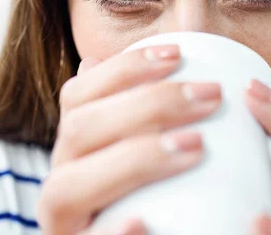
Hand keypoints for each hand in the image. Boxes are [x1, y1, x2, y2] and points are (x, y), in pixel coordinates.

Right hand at [37, 45, 222, 234]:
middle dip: (147, 105)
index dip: (123, 69)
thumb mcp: (154, 142)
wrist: (164, 229)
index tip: (178, 54)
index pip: (78, 95)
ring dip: (135, 159)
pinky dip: (112, 232)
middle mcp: (61, 178)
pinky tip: (143, 223)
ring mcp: (64, 221)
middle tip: (210, 96)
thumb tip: (132, 57)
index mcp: (74, 146)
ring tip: (197, 145)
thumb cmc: (164, 188)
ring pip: (68, 186)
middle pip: (80, 130)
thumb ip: (141, 106)